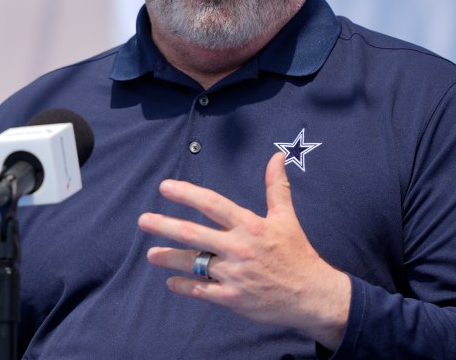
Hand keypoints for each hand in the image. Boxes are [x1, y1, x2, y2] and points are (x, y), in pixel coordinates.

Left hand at [137, 152, 350, 350]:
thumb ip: (277, 187)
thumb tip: (277, 157)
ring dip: (169, 258)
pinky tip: (171, 282)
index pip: (212, 204)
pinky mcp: (233, 298)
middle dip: (165, 225)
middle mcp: (238, 248)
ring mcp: (234, 274)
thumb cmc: (297, 254)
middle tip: (143, 220)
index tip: (165, 187)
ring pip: (193, 263)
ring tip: (151, 254)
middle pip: (194, 234)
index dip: (187, 194)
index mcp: (250, 226)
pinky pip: (201, 291)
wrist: (312, 295)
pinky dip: (184, 286)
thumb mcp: (287, 218)